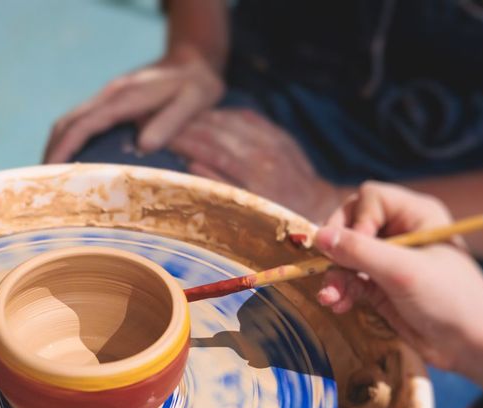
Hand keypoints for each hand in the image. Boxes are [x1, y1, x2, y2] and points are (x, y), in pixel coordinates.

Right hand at [44, 47, 223, 163]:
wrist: (193, 60)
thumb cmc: (197, 84)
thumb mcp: (194, 99)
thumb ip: (171, 121)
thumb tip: (145, 146)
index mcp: (125, 96)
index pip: (84, 124)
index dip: (65, 148)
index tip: (51, 172)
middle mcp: (110, 95)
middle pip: (67, 123)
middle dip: (52, 153)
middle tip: (41, 185)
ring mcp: (107, 98)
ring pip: (69, 122)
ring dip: (56, 148)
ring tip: (50, 180)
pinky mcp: (109, 104)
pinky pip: (80, 124)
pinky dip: (68, 143)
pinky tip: (69, 165)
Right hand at [168, 108, 344, 220]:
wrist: (319, 209)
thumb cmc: (280, 219)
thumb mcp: (249, 211)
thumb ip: (220, 186)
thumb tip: (191, 164)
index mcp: (254, 175)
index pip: (210, 149)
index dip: (185, 140)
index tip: (162, 136)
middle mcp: (264, 153)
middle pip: (218, 131)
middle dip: (189, 124)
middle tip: (164, 121)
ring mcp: (274, 141)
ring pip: (232, 121)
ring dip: (205, 116)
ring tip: (182, 116)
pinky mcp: (280, 135)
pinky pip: (249, 118)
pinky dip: (228, 114)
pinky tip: (212, 114)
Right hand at [310, 182, 482, 371]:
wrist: (472, 344)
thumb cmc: (450, 299)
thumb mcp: (403, 271)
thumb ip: (360, 252)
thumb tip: (317, 237)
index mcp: (416, 214)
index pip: (369, 199)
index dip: (356, 220)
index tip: (357, 247)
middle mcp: (401, 232)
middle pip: (351, 225)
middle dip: (337, 250)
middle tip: (330, 269)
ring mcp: (389, 260)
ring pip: (345, 256)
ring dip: (334, 275)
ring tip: (330, 297)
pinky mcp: (381, 287)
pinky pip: (350, 280)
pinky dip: (340, 291)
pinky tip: (338, 304)